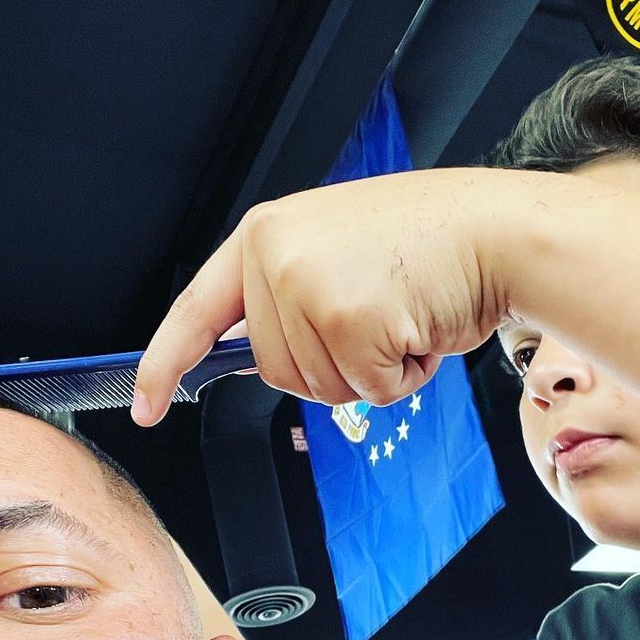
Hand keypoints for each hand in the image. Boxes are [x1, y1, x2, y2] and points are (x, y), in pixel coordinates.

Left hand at [131, 168, 519, 424]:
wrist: (493, 233)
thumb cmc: (427, 250)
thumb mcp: (334, 255)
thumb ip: (286, 298)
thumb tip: (255, 354)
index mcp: (265, 235)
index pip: (199, 310)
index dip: (166, 363)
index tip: (146, 407)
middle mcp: (276, 256)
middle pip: (275, 372)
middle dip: (333, 366)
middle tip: (377, 315)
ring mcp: (307, 287)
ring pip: (320, 388)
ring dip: (372, 372)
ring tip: (401, 315)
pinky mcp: (347, 320)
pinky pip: (364, 392)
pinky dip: (401, 377)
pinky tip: (419, 328)